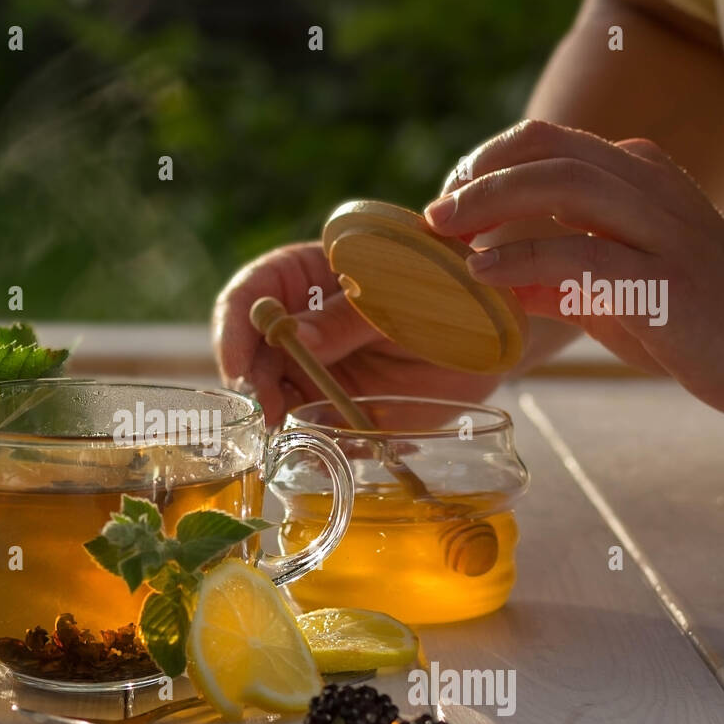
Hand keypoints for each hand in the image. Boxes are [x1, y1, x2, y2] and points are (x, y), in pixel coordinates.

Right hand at [211, 241, 505, 425]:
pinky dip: (307, 437)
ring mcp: (313, 364)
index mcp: (306, 275)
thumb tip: (294, 337)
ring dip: (276, 414)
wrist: (489, 339)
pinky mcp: (332, 402)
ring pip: (271, 389)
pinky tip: (321, 447)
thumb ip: (348, 318)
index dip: (234, 328)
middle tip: (271, 411)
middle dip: (252, 381)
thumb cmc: (446, 296)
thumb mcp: (399, 299)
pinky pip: (306, 422)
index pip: (250, 293)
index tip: (236, 367)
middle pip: (250, 348)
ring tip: (295, 433)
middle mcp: (299, 321)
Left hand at [425, 120, 723, 415]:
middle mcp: (649, 189)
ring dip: (495, 203)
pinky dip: (525, 260)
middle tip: (435, 214)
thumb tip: (490, 281)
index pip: (548, 141)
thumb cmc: (688, 318)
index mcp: (636, 177)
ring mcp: (663, 230)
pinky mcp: (668, 281)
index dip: (487, 162)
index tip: (447, 198)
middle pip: (550, 154)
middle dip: (480, 178)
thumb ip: (554, 280)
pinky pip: (586, 256)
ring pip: (568, 186)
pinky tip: (484, 273)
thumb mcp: (611, 290)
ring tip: (448, 232)